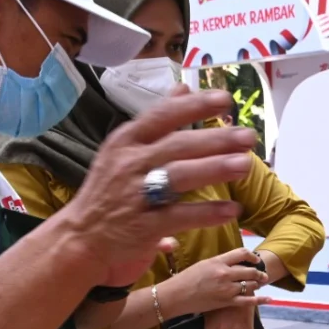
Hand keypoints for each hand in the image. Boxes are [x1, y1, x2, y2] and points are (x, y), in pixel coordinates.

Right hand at [58, 86, 257, 286]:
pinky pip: (179, 217)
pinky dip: (207, 213)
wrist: (80, 240)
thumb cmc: (109, 191)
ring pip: (178, 177)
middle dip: (215, 140)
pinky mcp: (143, 227)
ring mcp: (135, 195)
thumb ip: (156, 121)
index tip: (225, 100)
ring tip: (245, 165)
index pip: (162, 116)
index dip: (194, 106)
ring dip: (213, 169)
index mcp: (126, 141)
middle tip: (248, 136)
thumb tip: (182, 89)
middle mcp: (130, 164)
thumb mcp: (124, 150)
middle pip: (177, 146)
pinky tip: (233, 209)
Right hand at [161, 248, 270, 316]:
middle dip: (259, 273)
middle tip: (262, 275)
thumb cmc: (187, 278)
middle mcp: (225, 274)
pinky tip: (268, 299)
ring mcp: (226, 289)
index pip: (242, 253)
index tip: (255, 259)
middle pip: (250, 271)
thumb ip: (220, 262)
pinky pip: (248, 301)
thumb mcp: (204, 264)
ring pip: (250, 285)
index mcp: (218, 261)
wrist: (176, 296)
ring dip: (257, 284)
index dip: (252, 256)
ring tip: (259, 284)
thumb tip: (235, 262)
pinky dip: (260, 300)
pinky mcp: (226, 302)